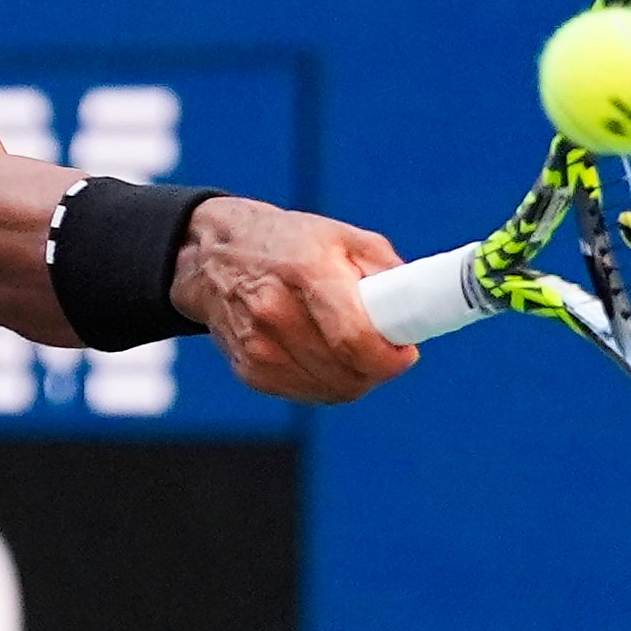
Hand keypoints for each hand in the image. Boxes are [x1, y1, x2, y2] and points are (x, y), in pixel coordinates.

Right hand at [170, 199, 415, 403]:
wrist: (214, 258)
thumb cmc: (287, 243)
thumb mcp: (343, 237)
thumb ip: (386, 271)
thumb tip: (417, 310)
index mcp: (306, 271)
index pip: (354, 339)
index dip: (389, 358)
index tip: (405, 352)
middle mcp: (275, 312)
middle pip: (347, 372)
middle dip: (377, 368)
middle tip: (384, 349)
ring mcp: (259, 347)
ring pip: (332, 390)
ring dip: (354, 378)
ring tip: (352, 349)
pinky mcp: (250, 371)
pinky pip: (307, 394)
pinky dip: (326, 382)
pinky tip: (321, 355)